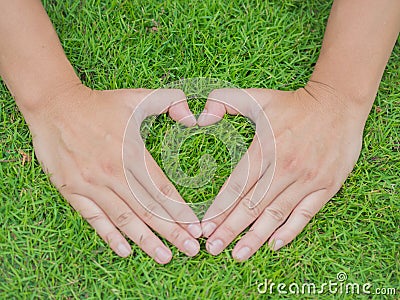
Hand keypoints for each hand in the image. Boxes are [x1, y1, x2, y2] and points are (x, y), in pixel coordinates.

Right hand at [24, 84, 201, 263]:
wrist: (55, 106)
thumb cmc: (100, 104)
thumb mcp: (138, 97)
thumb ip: (170, 101)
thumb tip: (193, 117)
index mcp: (132, 152)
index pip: (162, 190)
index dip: (181, 211)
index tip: (196, 228)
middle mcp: (113, 172)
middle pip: (148, 209)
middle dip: (172, 232)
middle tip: (191, 250)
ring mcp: (91, 184)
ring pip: (124, 219)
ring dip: (146, 240)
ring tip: (165, 257)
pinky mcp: (72, 190)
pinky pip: (94, 218)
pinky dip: (110, 236)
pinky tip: (125, 250)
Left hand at [198, 82, 365, 260]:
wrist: (338, 104)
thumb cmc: (293, 104)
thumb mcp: (256, 96)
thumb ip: (224, 101)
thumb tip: (199, 117)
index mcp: (265, 148)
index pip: (236, 187)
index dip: (219, 209)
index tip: (205, 227)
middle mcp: (284, 167)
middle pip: (251, 206)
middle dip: (230, 230)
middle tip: (212, 249)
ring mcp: (306, 178)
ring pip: (276, 215)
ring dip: (255, 237)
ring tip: (237, 254)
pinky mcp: (325, 186)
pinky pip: (305, 214)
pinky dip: (289, 231)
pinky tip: (273, 244)